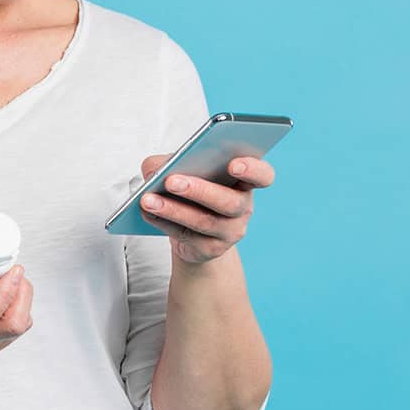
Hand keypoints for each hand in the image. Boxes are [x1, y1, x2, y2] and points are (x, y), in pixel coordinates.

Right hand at [0, 236, 33, 378]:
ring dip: (22, 302)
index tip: (13, 269)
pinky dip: (17, 312)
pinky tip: (5, 296)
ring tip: (10, 281)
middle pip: (11, 325)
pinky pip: (12, 333)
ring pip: (16, 330)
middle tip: (14, 271)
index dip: (5, 292)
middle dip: (22, 294)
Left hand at [136, 154, 275, 263]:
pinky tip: (147, 212)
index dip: (253, 170)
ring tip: (148, 199)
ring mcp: (229, 231)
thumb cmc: (192, 188)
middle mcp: (243, 207)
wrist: (192, 228)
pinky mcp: (210, 249)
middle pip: (229, 202)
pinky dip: (163, 222)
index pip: (263, 176)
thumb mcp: (183, 167)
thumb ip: (171, 160)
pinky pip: (186, 236)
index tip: (233, 164)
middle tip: (172, 181)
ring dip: (173, 209)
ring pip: (204, 222)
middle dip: (199, 190)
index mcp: (244, 181)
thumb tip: (155, 168)